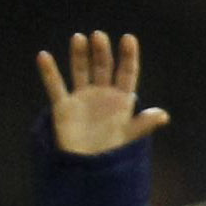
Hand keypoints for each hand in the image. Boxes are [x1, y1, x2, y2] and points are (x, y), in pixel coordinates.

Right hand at [36, 31, 171, 156]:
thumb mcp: (128, 137)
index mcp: (121, 98)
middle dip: (101, 51)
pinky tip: (43, 56)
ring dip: (79, 55)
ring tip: (78, 38)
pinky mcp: (63, 106)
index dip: (128, 56)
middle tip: (99, 36)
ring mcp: (82, 97)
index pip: (126, 72)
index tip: (128, 39)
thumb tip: (163, 116)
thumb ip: (143, 124)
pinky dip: (49, 72)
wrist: (85, 168)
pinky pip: (55, 86)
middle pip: (103, 66)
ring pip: (81, 71)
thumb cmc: (110, 152)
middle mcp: (102, 93)